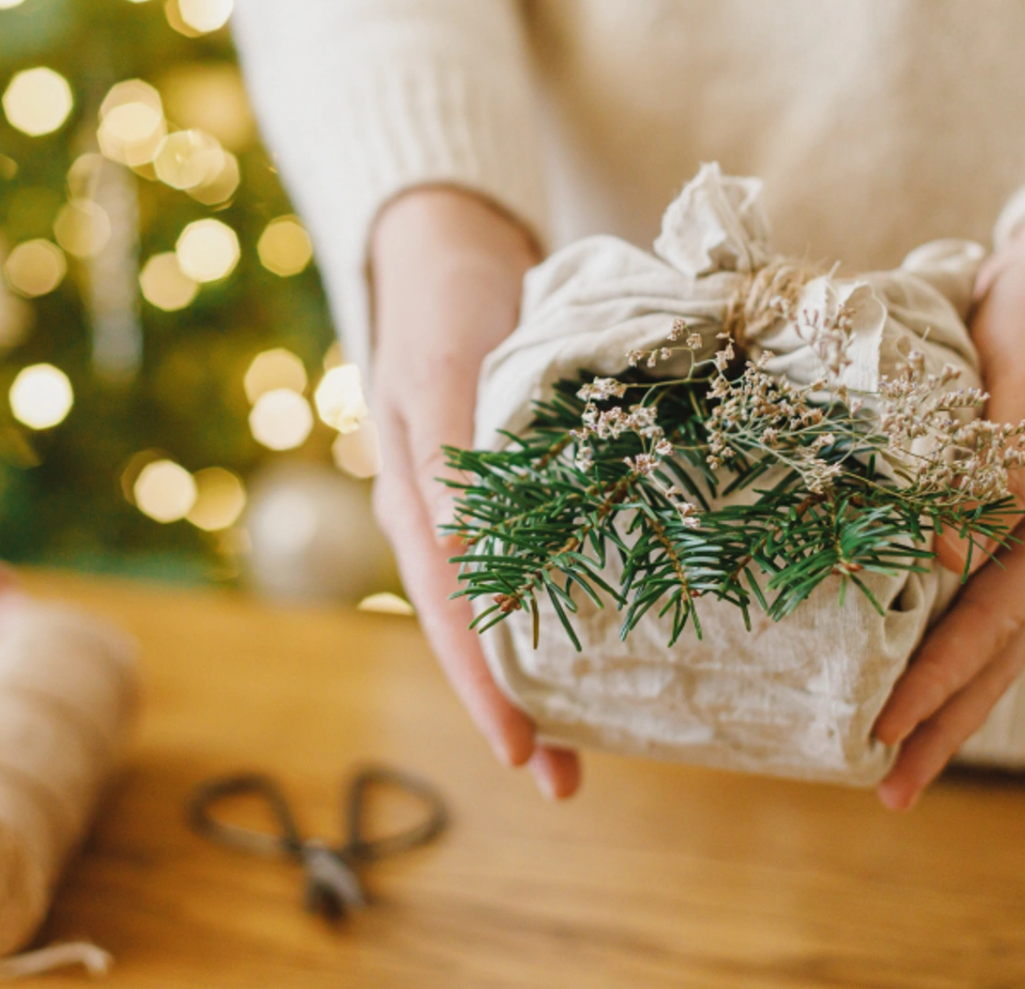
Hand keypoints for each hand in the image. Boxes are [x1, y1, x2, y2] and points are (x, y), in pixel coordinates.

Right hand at [368, 187, 580, 799]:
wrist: (451, 244)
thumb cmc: (444, 299)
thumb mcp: (440, 368)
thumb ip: (448, 459)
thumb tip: (462, 555)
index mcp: (416, 501)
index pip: (453, 612)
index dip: (487, 686)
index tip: (526, 752)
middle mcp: (443, 518)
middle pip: (475, 632)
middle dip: (515, 708)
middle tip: (563, 781)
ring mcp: (476, 507)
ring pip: (505, 610)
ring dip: (541, 675)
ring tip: (591, 744)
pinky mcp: (516, 485)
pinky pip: (535, 564)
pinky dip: (566, 612)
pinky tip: (608, 644)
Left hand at [873, 204, 1024, 809]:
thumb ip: (991, 472)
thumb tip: (942, 561)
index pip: (991, 624)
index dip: (936, 679)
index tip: (883, 726)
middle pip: (991, 659)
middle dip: (940, 725)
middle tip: (884, 789)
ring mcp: (1021, 541)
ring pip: (980, 643)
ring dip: (937, 705)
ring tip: (886, 765)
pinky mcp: (992, 522)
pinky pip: (963, 604)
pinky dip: (929, 647)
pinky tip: (889, 677)